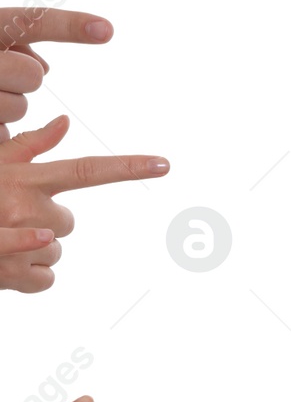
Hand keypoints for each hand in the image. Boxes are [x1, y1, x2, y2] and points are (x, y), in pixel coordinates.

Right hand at [0, 8, 113, 138]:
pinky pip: (0, 133)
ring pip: (17, 108)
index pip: (32, 20)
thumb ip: (20, 42)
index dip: (70, 26)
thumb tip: (45, 69)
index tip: (107, 31)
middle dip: (22, 80)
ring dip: (5, 106)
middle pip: (31, 76)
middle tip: (0, 77)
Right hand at [0, 115, 169, 291]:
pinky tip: (5, 264)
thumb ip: (28, 146)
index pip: (86, 169)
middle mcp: (27, 208)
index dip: (127, 167)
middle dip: (47, 221)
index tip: (164, 164)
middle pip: (70, 222)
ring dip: (37, 249)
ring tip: (3, 239)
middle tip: (11, 216)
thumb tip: (65, 123)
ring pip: (57, 251)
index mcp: (26, 178)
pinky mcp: (13, 275)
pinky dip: (29, 275)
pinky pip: (45, 278)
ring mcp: (22, 242)